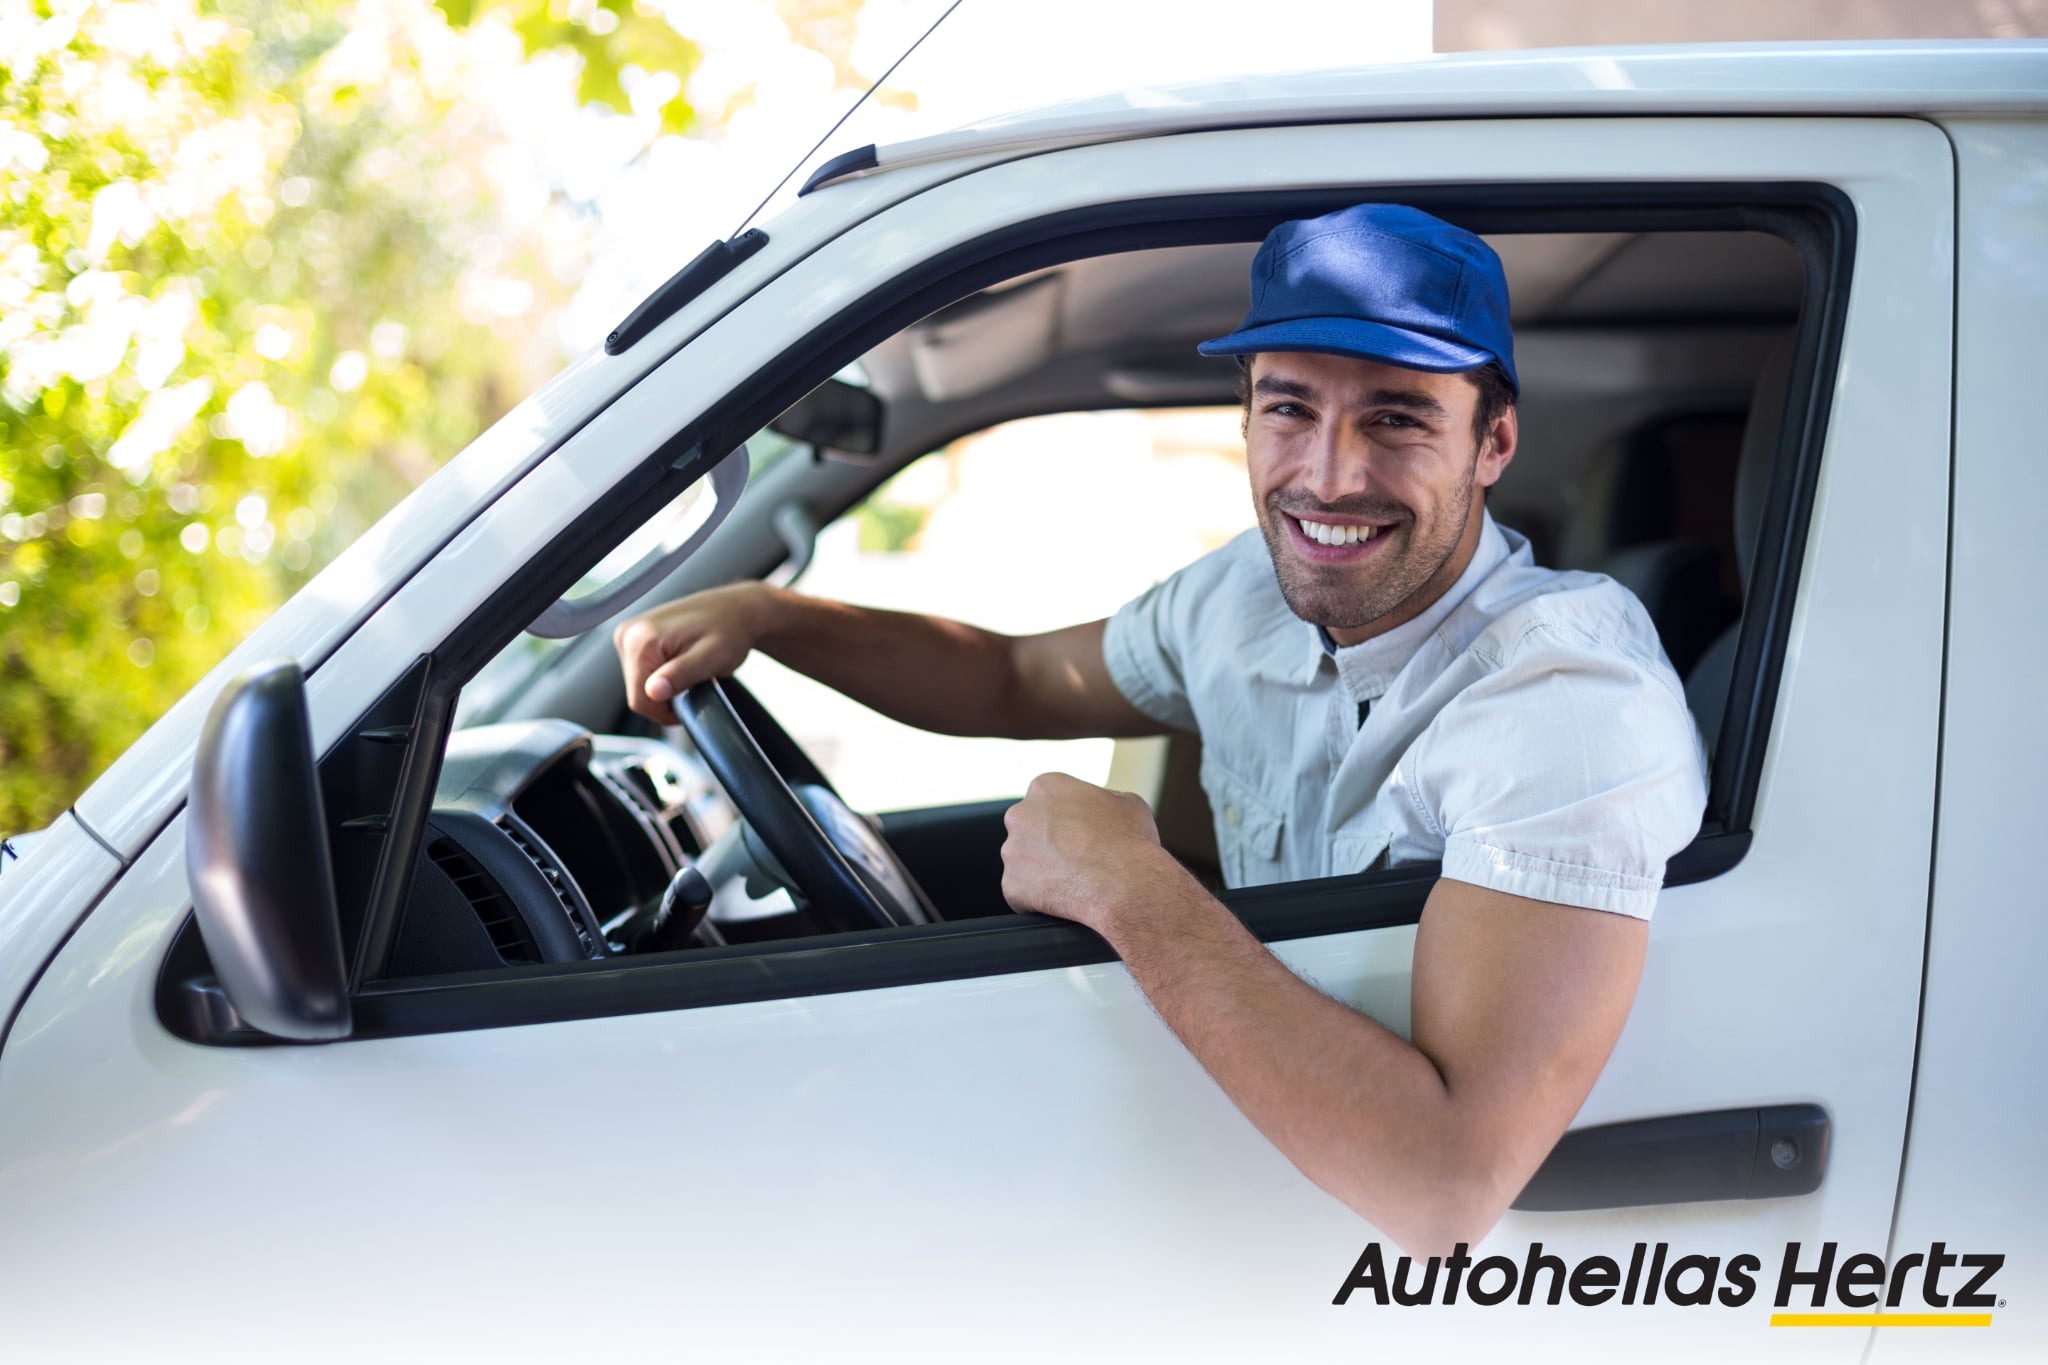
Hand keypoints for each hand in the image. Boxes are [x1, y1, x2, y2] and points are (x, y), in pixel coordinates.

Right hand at [613, 583, 780, 724]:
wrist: (735, 609)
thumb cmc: (730, 630)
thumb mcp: (712, 657)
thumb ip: (680, 674)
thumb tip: (653, 692)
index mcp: (640, 639)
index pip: (640, 701)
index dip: (667, 712)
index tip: (692, 699)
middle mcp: (627, 634)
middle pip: (638, 693)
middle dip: (667, 697)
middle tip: (695, 681)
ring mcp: (629, 634)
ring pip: (640, 685)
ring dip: (666, 686)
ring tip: (690, 669)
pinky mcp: (635, 638)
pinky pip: (642, 672)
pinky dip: (663, 675)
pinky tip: (681, 663)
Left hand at [1000, 772, 1171, 934]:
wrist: (1127, 885)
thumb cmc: (1130, 843)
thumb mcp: (1128, 802)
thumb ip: (1105, 799)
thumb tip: (1103, 806)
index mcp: (1047, 787)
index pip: (1048, 802)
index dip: (1066, 820)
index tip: (1079, 834)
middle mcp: (1021, 814)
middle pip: (1029, 830)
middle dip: (1047, 844)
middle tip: (1075, 859)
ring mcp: (1012, 851)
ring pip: (1023, 863)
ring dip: (1042, 872)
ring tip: (1073, 882)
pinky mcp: (1011, 885)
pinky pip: (1021, 894)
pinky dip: (1037, 900)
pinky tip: (1063, 900)